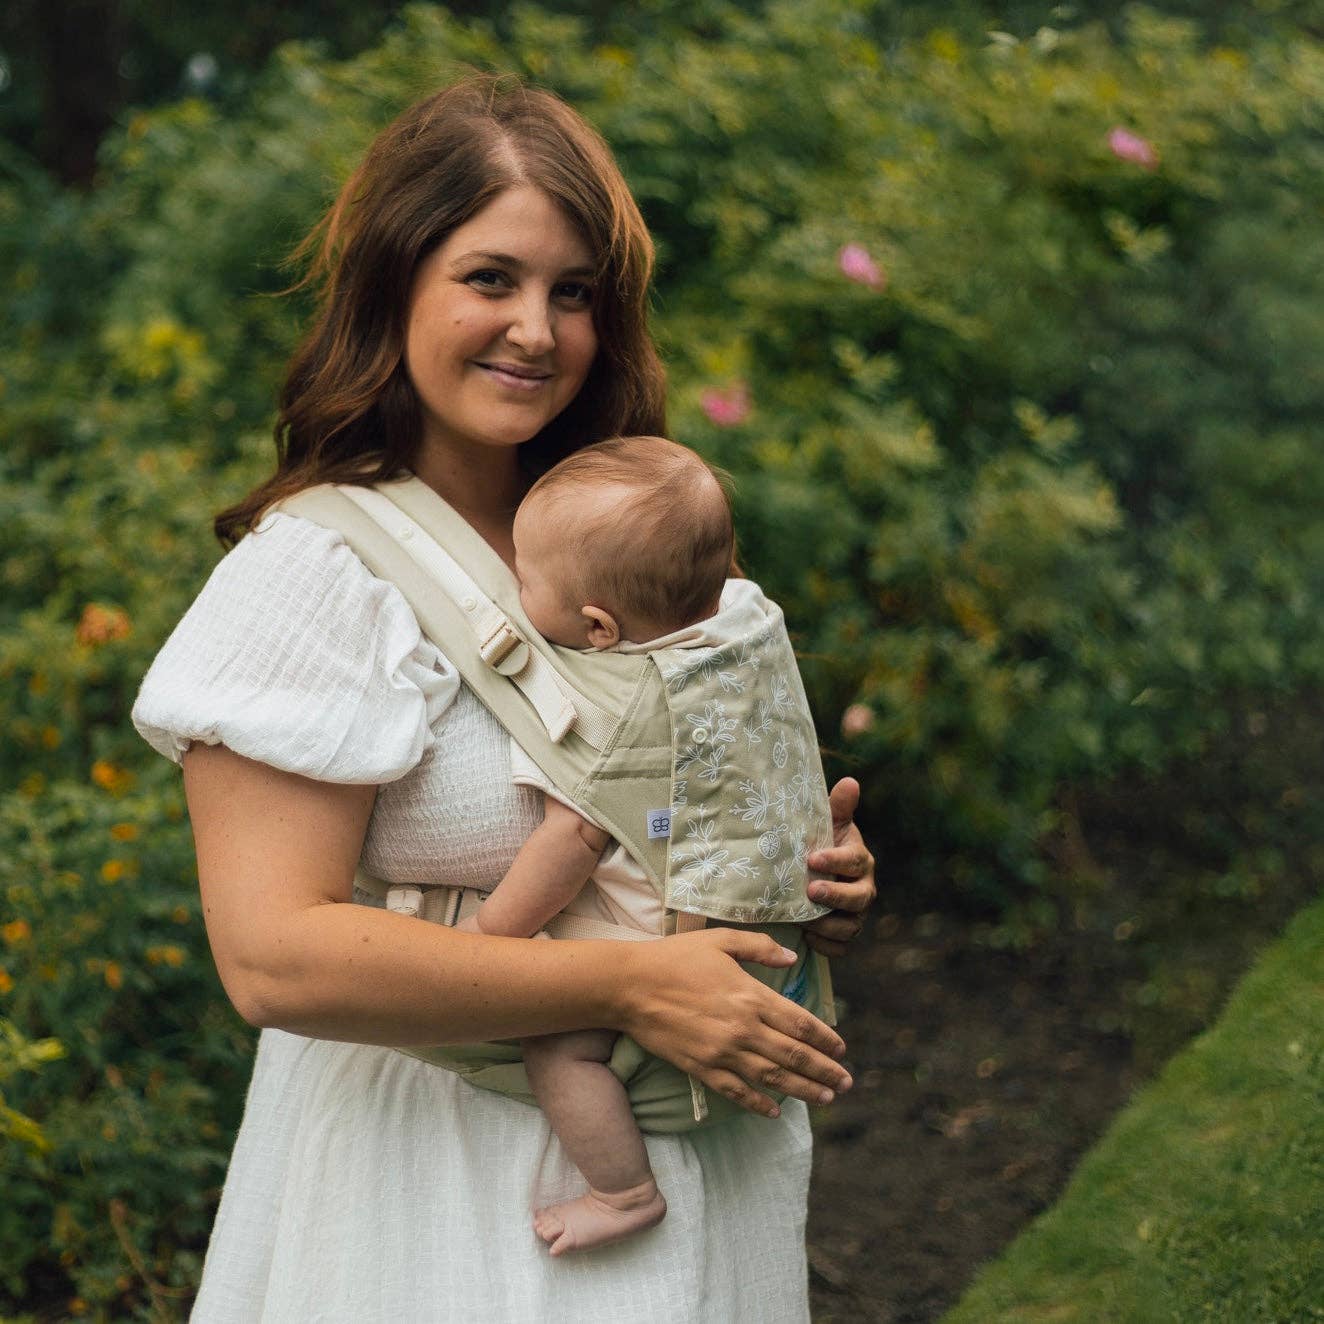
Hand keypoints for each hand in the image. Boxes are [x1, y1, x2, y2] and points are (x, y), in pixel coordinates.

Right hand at [616, 928, 851, 1117]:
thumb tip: (790, 957)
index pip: (800, 1022)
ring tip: (825, 1099)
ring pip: (773, 1078)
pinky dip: (758, 1105)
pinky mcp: (702, 1069)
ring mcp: (723, 1052)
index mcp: (751, 995)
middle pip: (794, 1055)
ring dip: (803, 1090)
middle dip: (824, 1071)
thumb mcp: (720, 941)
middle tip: (845, 1082)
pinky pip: (737, 1092)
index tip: (841, 1049)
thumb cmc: (675, 958)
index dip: (825, 1038)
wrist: (630, 986)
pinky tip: (775, 1112)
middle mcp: (743, 1028)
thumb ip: (759, 947)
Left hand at [804, 777, 875, 956]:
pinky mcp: (845, 935)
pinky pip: (841, 948)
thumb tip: (850, 781)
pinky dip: (826, 946)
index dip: (836, 860)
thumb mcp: (828, 824)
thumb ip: (838, 806)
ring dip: (828, 925)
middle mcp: (864, 888)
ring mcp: (856, 915)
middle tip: (810, 891)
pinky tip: (808, 938)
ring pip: (851, 927)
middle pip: (858, 897)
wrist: (815, 874)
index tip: (813, 858)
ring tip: (805, 919)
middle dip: (835, 895)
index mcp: (860, 859)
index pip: (855, 860)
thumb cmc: (821, 844)